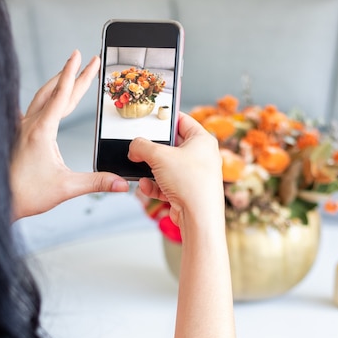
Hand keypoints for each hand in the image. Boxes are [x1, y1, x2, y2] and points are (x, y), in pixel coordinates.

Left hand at [11, 50, 128, 219]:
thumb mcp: (67, 187)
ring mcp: (21, 128)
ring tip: (68, 73)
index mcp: (42, 131)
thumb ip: (97, 182)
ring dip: (57, 83)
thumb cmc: (28, 194)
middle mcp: (30, 124)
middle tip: (86, 60)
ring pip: (41, 97)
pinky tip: (43, 101)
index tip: (83, 56)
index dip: (76, 74)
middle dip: (73, 74)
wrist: (2, 200)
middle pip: (55, 91)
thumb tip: (120, 184)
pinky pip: (31, 109)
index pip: (63, 95)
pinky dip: (42, 99)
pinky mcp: (17, 135)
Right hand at [128, 113, 224, 235]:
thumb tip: (134, 147)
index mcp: (202, 140)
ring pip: (167, 167)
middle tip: (139, 149)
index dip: (165, 119)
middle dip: (153, 150)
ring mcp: (195, 176)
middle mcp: (201, 157)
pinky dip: (155, 186)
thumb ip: (141, 146)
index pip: (182, 121)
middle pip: (172, 146)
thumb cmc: (190, 183)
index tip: (150, 119)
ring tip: (141, 171)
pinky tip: (146, 187)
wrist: (198, 218)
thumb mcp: (159, 155)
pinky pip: (167, 185)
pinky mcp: (187, 193)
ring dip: (151, 170)